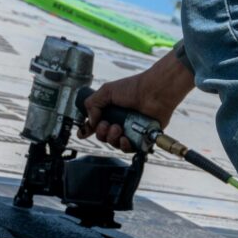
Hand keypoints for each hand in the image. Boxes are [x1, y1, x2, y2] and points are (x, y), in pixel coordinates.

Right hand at [78, 49, 194, 152]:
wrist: (154, 92)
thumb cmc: (135, 88)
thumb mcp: (107, 91)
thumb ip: (92, 104)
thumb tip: (90, 121)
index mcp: (109, 110)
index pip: (94, 124)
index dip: (87, 130)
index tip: (83, 133)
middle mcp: (118, 121)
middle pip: (102, 136)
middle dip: (101, 132)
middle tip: (107, 124)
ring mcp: (129, 130)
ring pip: (113, 143)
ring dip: (112, 138)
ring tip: (118, 128)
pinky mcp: (140, 137)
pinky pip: (128, 148)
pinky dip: (124, 145)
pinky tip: (125, 138)